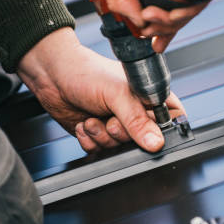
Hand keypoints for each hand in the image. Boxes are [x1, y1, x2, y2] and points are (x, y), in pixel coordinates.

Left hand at [17, 27, 184, 152]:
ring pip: (119, 148)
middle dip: (121, 133)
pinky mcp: (98, 135)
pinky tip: (84, 124)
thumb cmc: (86, 72)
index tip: (143, 129)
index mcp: (148, 97)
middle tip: (109, 117)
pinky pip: (100, 151)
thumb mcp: (117, 94)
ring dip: (101, 136)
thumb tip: (155, 142)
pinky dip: (89, 140)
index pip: (171, 121)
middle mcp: (135, 113)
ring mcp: (116, 124)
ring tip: (92, 118)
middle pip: (143, 142)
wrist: (52, 76)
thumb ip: (136, 120)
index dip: (160, 130)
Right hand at [98, 0, 222, 52]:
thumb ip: (122, 5)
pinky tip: (168, 13)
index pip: (168, 9)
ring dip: (171, 22)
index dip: (163, 30)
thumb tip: (141, 24)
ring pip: (192, 9)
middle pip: (180, 14)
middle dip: (163, 29)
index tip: (156, 44)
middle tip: (147, 28)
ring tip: (151, 17)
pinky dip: (186, 11)